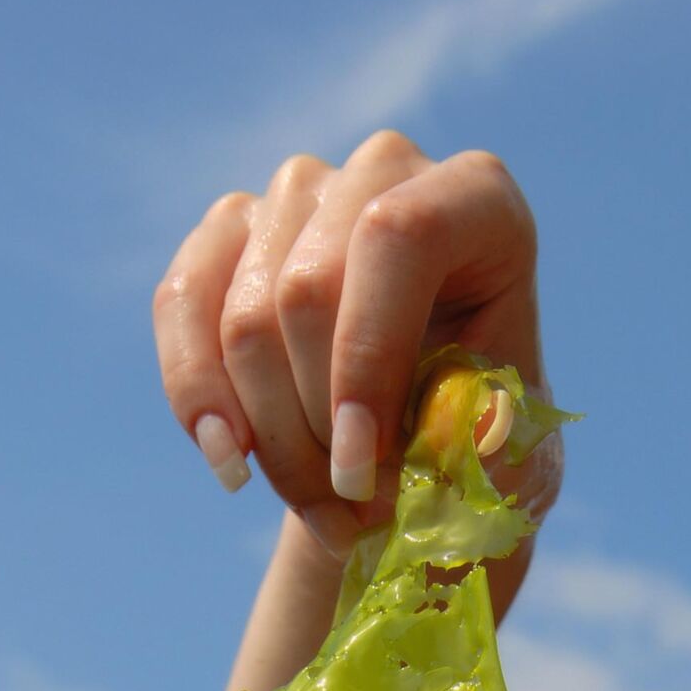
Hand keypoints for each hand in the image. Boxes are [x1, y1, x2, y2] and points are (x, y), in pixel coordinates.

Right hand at [153, 131, 558, 562]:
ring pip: (244, 320)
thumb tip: (470, 426)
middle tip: (354, 518)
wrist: (424, 444)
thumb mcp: (510, 450)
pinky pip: (180, 308)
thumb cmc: (478, 441)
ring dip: (273, 442)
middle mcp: (384, 171)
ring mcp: (298, 195)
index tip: (360, 472)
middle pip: (307, 292)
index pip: (399, 238)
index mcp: (479, 202)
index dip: (366, 359)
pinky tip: (233, 467)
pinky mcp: (229, 231)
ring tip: (326, 514)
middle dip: (317, 430)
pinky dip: (199, 402)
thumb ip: (492, 440)